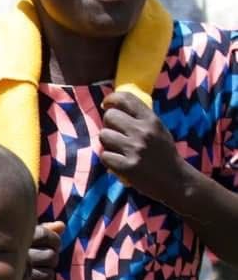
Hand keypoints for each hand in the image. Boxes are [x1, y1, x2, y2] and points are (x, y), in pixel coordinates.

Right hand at [19, 219, 63, 279]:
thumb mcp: (12, 235)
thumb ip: (39, 230)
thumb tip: (61, 226)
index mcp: (16, 238)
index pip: (47, 237)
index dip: (54, 241)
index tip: (51, 245)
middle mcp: (17, 256)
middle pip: (50, 257)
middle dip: (52, 259)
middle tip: (47, 261)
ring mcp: (15, 275)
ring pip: (47, 275)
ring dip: (49, 276)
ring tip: (43, 274)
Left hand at [100, 91, 194, 211]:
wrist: (175, 180)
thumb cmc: (163, 154)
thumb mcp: (158, 129)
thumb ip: (140, 118)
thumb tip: (114, 107)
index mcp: (151, 120)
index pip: (125, 99)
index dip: (111, 99)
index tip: (107, 105)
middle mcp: (143, 131)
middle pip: (110, 117)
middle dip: (108, 124)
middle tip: (115, 134)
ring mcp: (135, 149)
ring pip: (104, 136)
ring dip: (107, 143)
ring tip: (118, 149)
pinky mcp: (127, 167)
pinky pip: (104, 156)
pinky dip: (108, 160)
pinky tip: (118, 162)